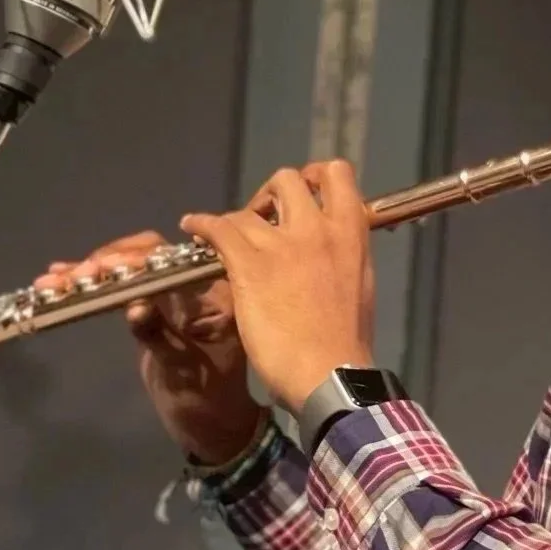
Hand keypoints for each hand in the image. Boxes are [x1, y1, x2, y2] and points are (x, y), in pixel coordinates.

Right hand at [33, 232, 263, 465]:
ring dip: (90, 271)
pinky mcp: (151, 305)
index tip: (103, 267)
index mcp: (215, 294)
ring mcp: (171, 293)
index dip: (137, 259)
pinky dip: (93, 284)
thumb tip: (133, 306)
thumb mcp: (184, 370)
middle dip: (106, 261)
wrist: (210, 424)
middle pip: (148, 256)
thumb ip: (159, 336)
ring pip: (129, 268)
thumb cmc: (206, 399)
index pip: (174, 262)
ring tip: (52, 278)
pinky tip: (60, 278)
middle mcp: (194, 285)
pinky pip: (122, 286)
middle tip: (73, 275)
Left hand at [180, 160, 374, 413]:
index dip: (316, 176)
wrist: (330, 374)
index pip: (338, 175)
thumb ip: (343, 259)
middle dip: (270, 194)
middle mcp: (317, 229)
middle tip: (261, 219)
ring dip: (232, 220)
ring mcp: (282, 245)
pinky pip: (218, 228)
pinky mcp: (249, 264)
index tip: (304, 192)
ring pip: (246, 209)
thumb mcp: (358, 287)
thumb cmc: (345, 341)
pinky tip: (192, 227)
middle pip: (287, 180)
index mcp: (352, 235)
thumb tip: (332, 250)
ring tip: (221, 234)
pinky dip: (200, 224)